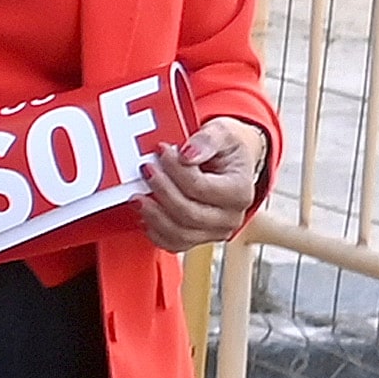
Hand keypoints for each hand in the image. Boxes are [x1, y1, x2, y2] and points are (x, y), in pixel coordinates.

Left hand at [142, 118, 266, 251]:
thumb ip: (207, 140)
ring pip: (179, 234)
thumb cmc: (225, 148)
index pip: (200, 187)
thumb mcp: (222, 133)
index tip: (162, 151)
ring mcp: (214, 232)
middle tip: (146, 170)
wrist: (229, 163)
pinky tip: (145, 213)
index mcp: (240, 192)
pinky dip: (155, 231)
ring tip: (138, 196)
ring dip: (154, 215)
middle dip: (162, 191)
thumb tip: (187, 154)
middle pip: (188, 213)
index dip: (176, 170)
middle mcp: (231, 218)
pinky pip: (173, 244)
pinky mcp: (198, 239)